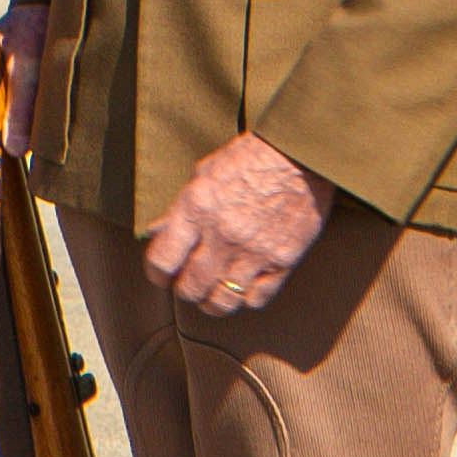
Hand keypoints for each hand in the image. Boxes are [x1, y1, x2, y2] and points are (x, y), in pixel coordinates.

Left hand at [146, 130, 329, 317]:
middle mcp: (222, 234)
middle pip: (190, 288)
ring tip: (214, 291)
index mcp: (197, 207)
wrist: (301, 154)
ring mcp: (253, 251)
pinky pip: (255, 299)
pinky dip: (246, 297)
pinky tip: (244, 283)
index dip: (157, 274)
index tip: (162, 274)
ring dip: (212, 301)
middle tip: (190, 282)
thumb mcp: (205, 173)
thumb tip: (155, 232)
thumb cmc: (251, 158)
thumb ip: (179, 208)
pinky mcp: (282, 261)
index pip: (162, 261)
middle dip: (185, 289)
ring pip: (221, 302)